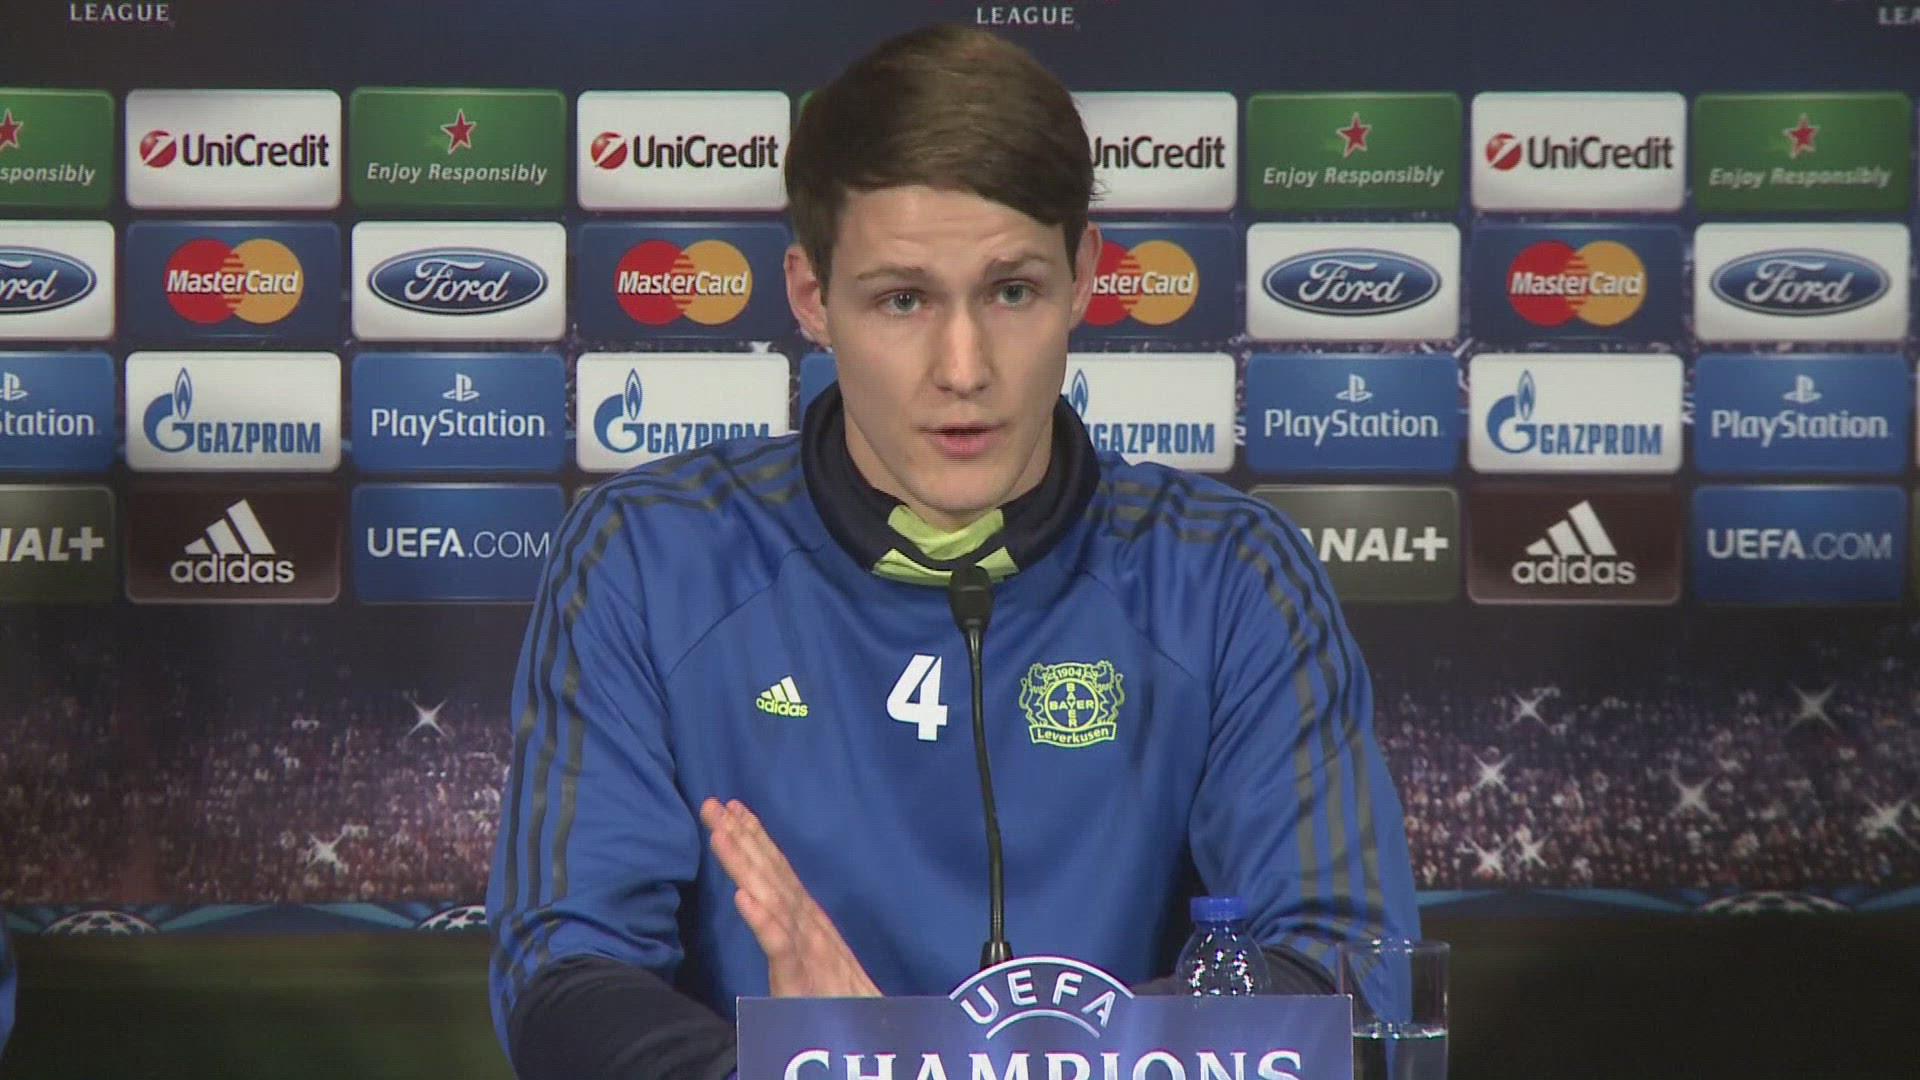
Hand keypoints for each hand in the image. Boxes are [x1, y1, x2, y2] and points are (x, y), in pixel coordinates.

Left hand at [699, 797, 880, 997]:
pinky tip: (743, 898)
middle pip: (771, 874)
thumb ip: (790, 938)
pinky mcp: (801, 980)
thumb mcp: (810, 965)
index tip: (732, 808)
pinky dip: (763, 921)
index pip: (777, 872)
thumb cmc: (842, 1006)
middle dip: (741, 836)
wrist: (872, 1040)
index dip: (755, 838)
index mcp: (807, 921)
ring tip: (719, 833)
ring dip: (745, 864)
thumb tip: (768, 907)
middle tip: (711, 803)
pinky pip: (780, 948)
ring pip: (771, 899)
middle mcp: (808, 926)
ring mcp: (806, 950)